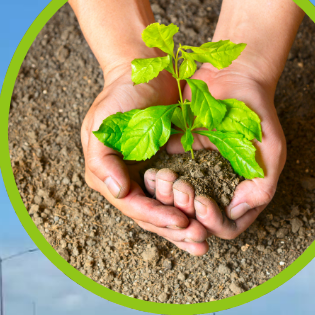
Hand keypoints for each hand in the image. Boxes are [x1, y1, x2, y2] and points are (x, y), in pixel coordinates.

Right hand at [80, 66, 210, 255]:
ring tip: (206, 241)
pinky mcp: (169, 170)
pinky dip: (194, 209)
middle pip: (152, 217)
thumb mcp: (105, 122)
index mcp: (107, 175)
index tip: (183, 223)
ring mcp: (148, 178)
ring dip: (186, 229)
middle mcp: (126, 182)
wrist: (146, 72)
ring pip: (167, 212)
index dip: (158, 218)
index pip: (134, 206)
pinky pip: (181, 197)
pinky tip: (210, 221)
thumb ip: (104, 159)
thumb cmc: (122, 94)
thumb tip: (119, 193)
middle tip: (200, 242)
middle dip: (176, 231)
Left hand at [159, 60, 285, 239]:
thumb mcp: (270, 152)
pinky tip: (153, 167)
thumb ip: (261, 187)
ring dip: (168, 196)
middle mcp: (220, 188)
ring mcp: (198, 172)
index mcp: (245, 193)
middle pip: (198, 220)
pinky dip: (156, 177)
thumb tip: (235, 213)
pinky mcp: (179, 154)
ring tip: (165, 179)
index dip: (212, 222)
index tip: (202, 201)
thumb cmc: (258, 114)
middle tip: (182, 190)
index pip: (227, 226)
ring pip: (177, 202)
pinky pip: (163, 176)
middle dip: (186, 211)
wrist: (235, 76)